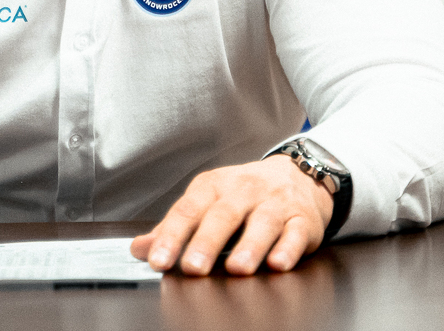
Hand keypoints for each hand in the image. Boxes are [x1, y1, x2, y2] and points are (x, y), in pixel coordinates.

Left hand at [130, 156, 332, 275]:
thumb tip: (140, 248)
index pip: (188, 209)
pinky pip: (296, 232)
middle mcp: (244, 190)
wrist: (298, 174)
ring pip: (263, 222)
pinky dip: (288, 248)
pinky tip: (277, 263)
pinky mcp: (303, 219)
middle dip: (207, 241)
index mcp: (213, 186)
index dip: (171, 235)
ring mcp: (276, 203)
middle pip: (223, 214)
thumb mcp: (207, 201)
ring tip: (237, 269)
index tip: (158, 260)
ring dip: (250, 246)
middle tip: (193, 267)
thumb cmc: (244, 193)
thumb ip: (175, 226)